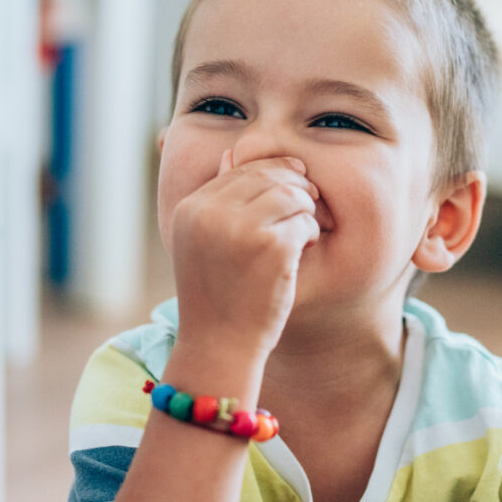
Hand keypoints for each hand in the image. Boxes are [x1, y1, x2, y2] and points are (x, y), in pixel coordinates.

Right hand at [169, 151, 320, 364]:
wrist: (219, 347)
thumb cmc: (216, 297)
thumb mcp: (203, 243)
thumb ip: (217, 200)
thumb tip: (233, 153)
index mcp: (191, 209)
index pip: (239, 169)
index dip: (272, 174)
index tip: (291, 188)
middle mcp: (210, 213)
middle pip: (267, 174)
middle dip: (294, 187)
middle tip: (306, 207)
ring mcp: (240, 228)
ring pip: (290, 194)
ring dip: (304, 212)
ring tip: (301, 235)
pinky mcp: (271, 247)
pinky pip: (305, 222)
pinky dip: (310, 235)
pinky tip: (303, 251)